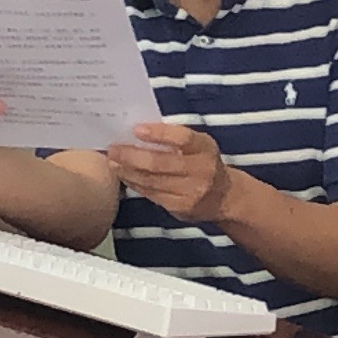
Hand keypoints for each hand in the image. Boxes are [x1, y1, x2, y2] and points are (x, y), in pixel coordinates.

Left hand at [107, 123, 236, 222]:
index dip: (158, 133)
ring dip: (128, 171)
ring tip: (112, 162)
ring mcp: (192, 192)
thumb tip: (137, 131)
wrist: (225, 196)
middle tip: (113, 149)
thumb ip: (174, 138)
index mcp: (205, 148)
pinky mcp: (182, 208)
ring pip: (152, 181)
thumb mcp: (198, 145)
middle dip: (131, 156)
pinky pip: (152, 195)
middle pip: (160, 163)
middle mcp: (202, 170)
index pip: (182, 138)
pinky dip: (135, 184)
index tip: (136, 129)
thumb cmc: (204, 162)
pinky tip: (125, 177)